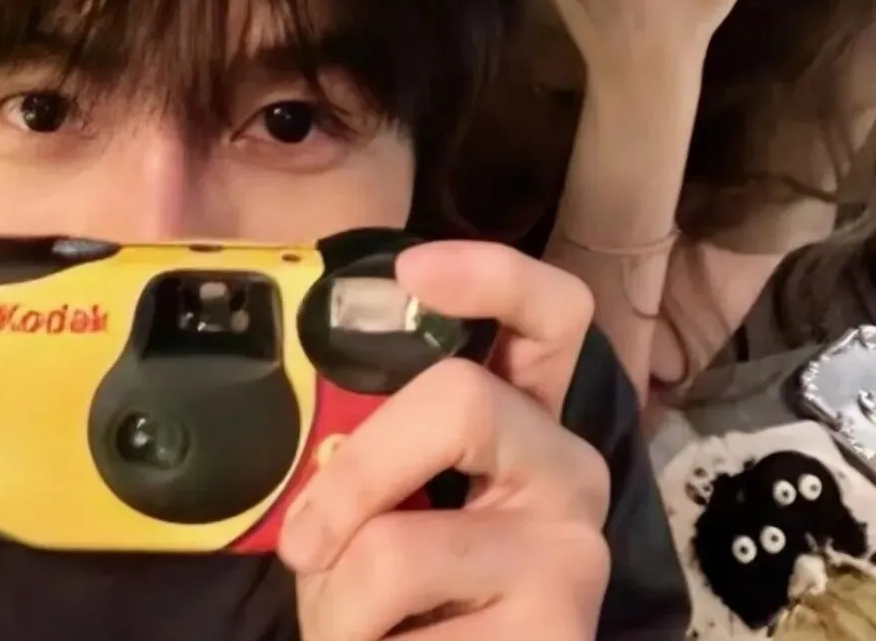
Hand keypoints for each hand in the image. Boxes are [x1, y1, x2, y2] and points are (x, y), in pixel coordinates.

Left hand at [277, 241, 610, 640]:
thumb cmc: (398, 589)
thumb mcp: (379, 500)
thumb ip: (366, 447)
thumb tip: (313, 432)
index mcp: (523, 415)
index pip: (551, 312)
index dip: (491, 273)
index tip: (410, 271)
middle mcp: (568, 467)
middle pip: (462, 400)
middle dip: (356, 472)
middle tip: (302, 543)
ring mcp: (573, 551)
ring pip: (399, 546)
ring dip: (335, 600)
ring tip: (351, 626)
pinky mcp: (560, 632)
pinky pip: (411, 633)